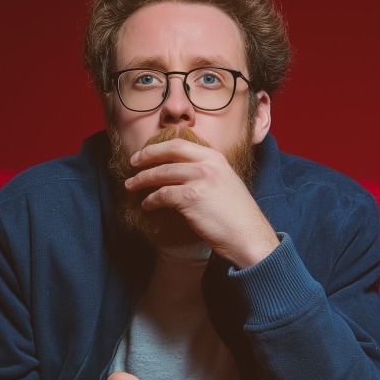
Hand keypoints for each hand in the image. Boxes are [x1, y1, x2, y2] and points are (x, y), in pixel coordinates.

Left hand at [126, 139, 280, 267]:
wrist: (248, 235)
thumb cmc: (236, 215)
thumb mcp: (225, 182)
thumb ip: (207, 172)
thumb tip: (180, 170)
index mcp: (216, 158)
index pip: (180, 143)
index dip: (158, 147)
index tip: (145, 153)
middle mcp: (208, 164)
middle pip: (168, 153)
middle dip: (145, 157)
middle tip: (132, 164)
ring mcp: (200, 179)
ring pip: (161, 174)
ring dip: (142, 180)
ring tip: (131, 186)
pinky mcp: (191, 198)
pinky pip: (162, 195)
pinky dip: (151, 200)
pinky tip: (147, 205)